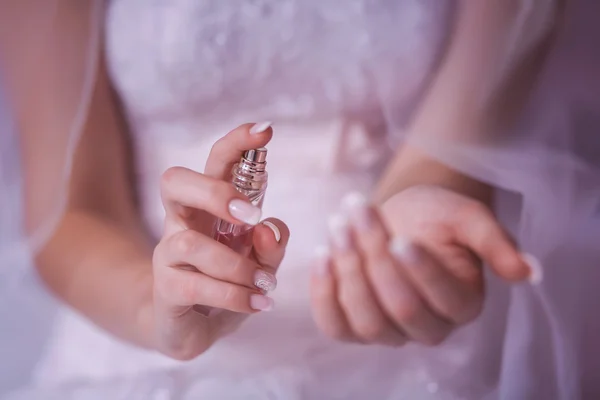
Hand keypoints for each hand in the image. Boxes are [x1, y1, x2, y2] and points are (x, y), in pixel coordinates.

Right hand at [152, 123, 289, 359]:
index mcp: (208, 205)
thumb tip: (267, 228)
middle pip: (175, 182)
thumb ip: (271, 244)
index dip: (236, 143)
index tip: (266, 130)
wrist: (192, 328)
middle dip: (214, 191)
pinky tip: (259, 303)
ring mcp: (167, 255)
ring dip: (237, 265)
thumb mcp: (261, 262)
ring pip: (190, 245)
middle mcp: (182, 222)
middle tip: (253, 215)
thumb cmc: (228, 282)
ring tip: (266, 284)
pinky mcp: (166, 290)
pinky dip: (234, 296)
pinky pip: (196, 287)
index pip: (215, 162)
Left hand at [310, 185, 537, 345]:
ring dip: (347, 270)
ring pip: (366, 321)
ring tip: (338, 226)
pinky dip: (323, 294)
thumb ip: (494, 242)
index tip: (400, 236)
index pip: (442, 298)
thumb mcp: (467, 217)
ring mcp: (388, 332)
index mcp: (462, 303)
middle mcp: (428, 328)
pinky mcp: (353, 327)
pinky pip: (334, 325)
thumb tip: (529, 273)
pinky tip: (322, 254)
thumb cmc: (436, 216)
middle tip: (358, 213)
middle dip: (375, 259)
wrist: (401, 217)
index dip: (420, 271)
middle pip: (400, 309)